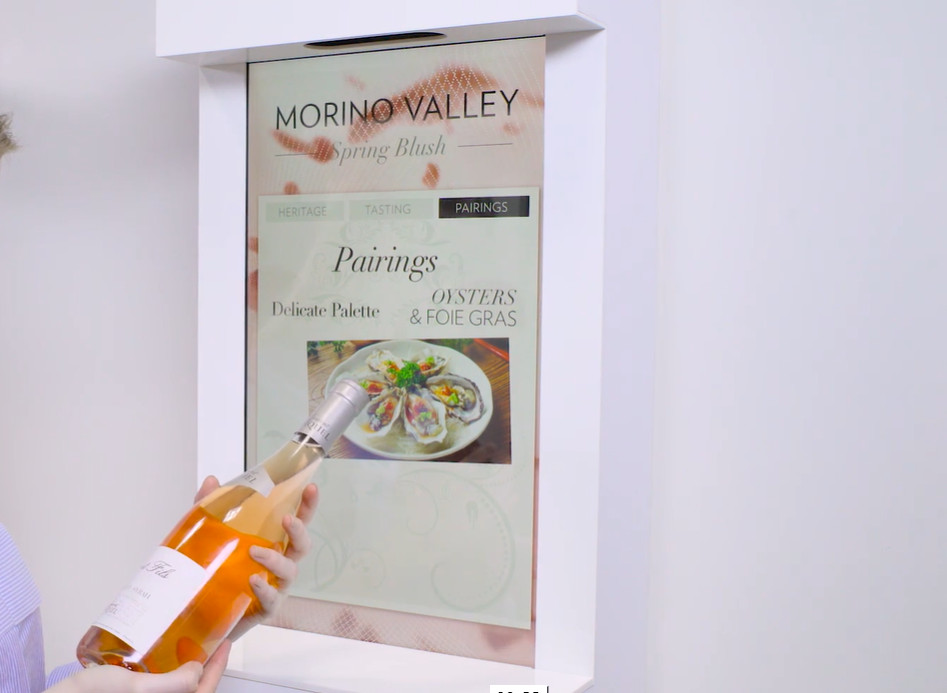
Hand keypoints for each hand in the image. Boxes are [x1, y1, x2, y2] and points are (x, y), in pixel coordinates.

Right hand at [47, 641, 229, 692]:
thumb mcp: (136, 689)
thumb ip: (173, 684)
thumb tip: (198, 672)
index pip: (206, 691)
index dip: (220, 667)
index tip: (226, 643)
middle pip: (194, 691)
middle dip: (207, 668)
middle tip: (213, 642)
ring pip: (177, 690)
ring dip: (188, 670)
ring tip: (191, 646)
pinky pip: (160, 689)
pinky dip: (167, 674)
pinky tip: (163, 656)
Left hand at [194, 475, 316, 638]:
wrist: (201, 614)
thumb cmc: (216, 570)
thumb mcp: (208, 533)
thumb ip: (210, 507)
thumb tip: (212, 480)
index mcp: (274, 541)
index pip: (296, 520)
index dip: (307, 505)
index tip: (311, 488)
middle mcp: (281, 562)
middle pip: (302, 545)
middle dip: (299, 530)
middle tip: (286, 519)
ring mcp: (276, 586)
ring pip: (289, 571)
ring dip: (275, 559)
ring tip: (255, 551)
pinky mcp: (265, 608)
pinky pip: (272, 599)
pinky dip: (265, 589)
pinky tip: (254, 580)